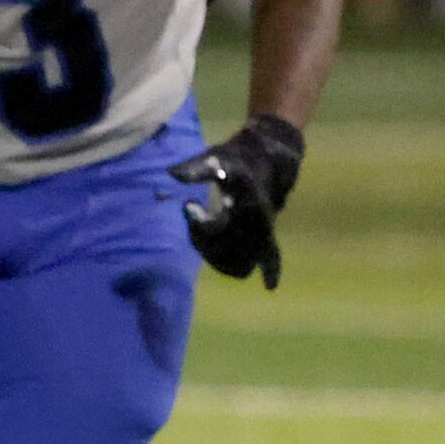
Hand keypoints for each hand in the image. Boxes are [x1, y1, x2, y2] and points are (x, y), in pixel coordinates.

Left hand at [170, 115, 305, 289]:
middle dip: (203, 240)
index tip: (189, 204)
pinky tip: (270, 285)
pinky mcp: (268, 237)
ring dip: (219, 258)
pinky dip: (270, 271)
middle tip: (194, 217)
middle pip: (225, 253)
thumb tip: (172, 174)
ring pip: (241, 265)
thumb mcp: (215, 159)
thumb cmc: (237, 158)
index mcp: (246, 205)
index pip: (216, 229)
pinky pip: (272, 260)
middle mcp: (258, 225)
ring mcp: (265, 234)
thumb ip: (197, 169)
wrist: (268, 160)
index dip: (198, 222)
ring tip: (204, 238)